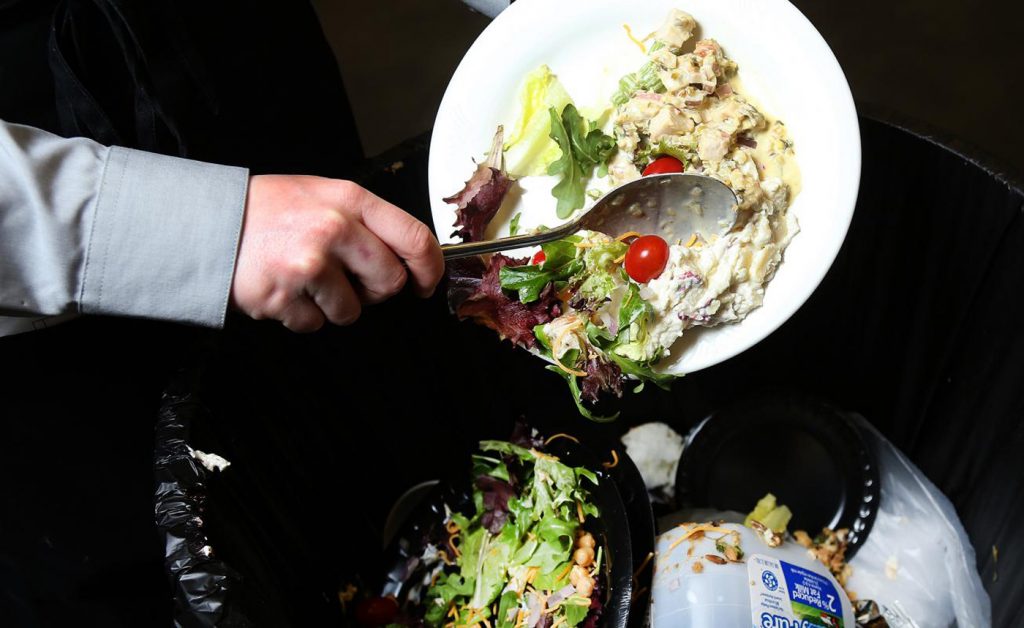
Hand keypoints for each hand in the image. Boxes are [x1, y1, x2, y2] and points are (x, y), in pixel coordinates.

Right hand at [230, 175, 443, 330]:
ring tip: (307, 281)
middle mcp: (334, 230)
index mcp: (349, 200)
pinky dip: (301, 315)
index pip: (415, 238)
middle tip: (350, 281)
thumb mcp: (321, 195)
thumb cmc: (266, 210)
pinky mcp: (284, 297)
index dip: (430, 268)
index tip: (426, 283)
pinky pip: (314, 324)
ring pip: (352, 311)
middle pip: (389, 282)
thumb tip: (407, 255)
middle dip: (375, 291)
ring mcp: (309, 265)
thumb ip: (364, 220)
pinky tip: (284, 290)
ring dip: (334, 305)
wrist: (204, 223)